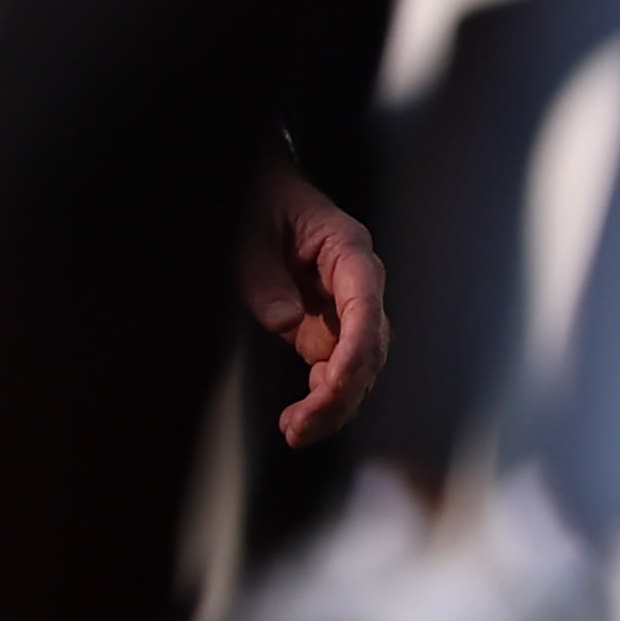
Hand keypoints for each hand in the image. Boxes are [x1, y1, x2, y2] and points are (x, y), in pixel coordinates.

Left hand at [236, 151, 388, 447]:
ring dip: (332, 404)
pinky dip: (322, 396)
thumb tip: (286, 322)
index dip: (355, 352)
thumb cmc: (262, 198)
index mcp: (346, 249)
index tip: (334, 385)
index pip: (364, 306)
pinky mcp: (328, 326)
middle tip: (302, 425)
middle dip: (341, 393)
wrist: (262, 190)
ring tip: (295, 429)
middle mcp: (357, 282)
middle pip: (369, 348)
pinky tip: (300, 418)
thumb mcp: (251, 225)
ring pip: (358, 367)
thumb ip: (264, 273)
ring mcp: (346, 307)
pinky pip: (336, 368)